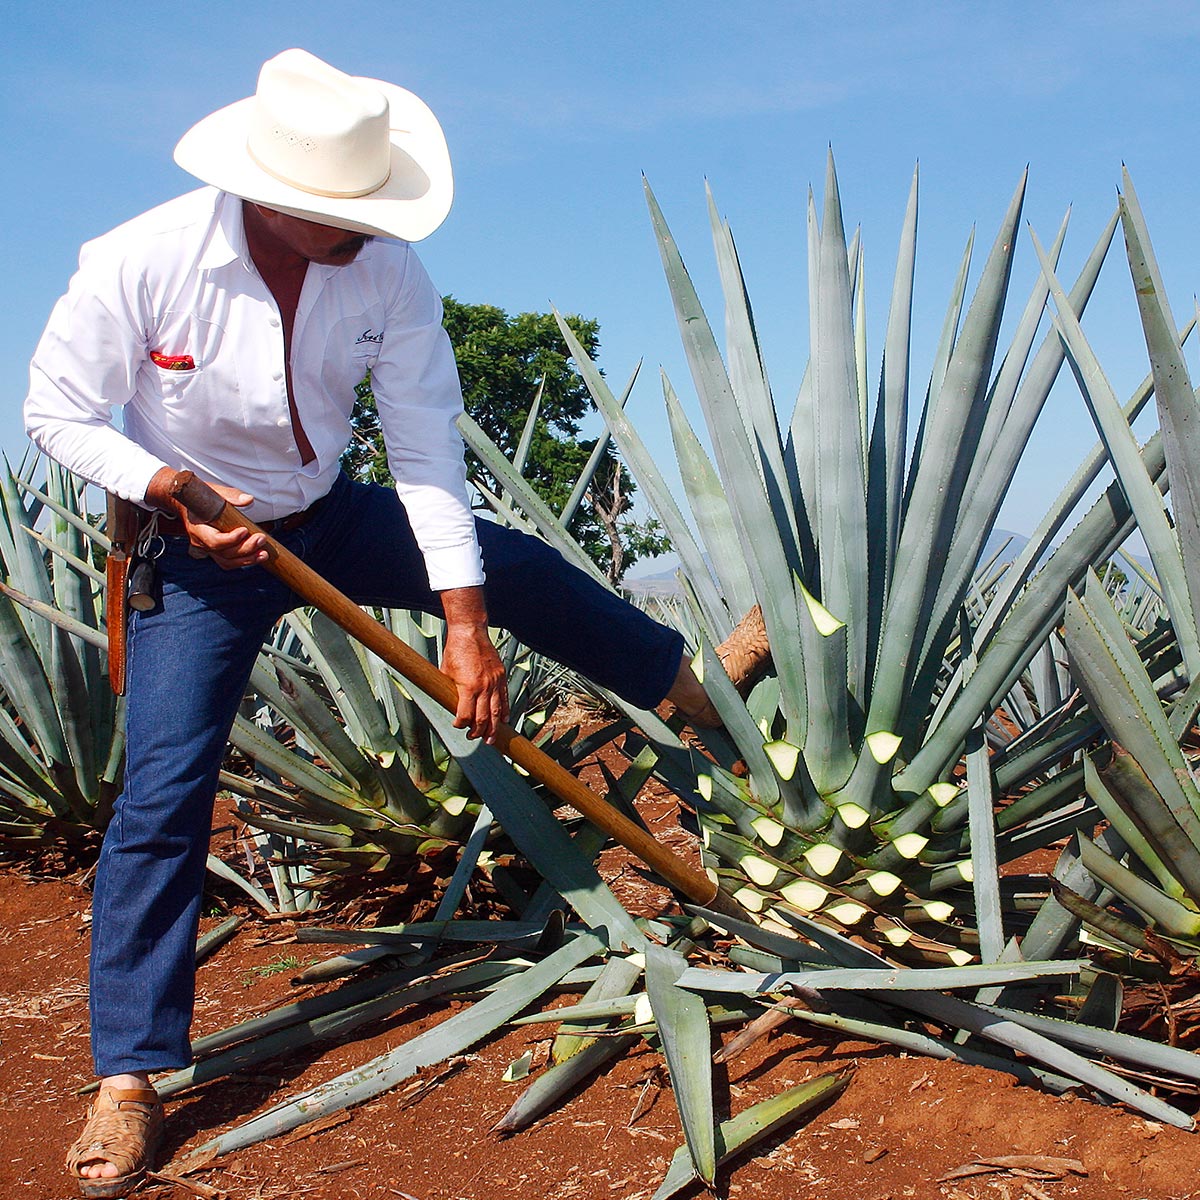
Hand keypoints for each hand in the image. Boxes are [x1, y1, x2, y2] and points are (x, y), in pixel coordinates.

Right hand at [143, 466, 269, 569]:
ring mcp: (208, 549)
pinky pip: (229, 562)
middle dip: (245, 548)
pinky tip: (258, 556)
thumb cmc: (200, 496)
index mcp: (197, 528)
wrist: (188, 504)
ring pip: (228, 561)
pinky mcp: (216, 552)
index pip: (213, 540)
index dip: (230, 539)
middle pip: (224, 553)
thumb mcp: (213, 491)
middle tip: (261, 538)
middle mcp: (201, 542)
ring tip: (264, 553)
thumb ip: (230, 495)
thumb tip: (248, 500)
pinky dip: (244, 561)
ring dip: (248, 559)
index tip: (244, 530)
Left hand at [440, 586, 508, 743]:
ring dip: (494, 728)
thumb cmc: (455, 650)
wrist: (470, 632)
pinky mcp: (501, 676)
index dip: (461, 724)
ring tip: (491, 738)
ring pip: (496, 711)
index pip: (465, 715)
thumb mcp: (446, 673)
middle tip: (475, 738)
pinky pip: (504, 698)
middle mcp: (484, 686)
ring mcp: (495, 682)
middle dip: (479, 732)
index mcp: (468, 687)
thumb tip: (449, 705)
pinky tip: (503, 720)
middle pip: (483, 718)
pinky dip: (504, 711)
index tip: (458, 726)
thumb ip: (450, 690)